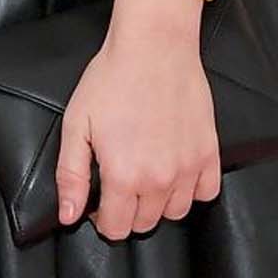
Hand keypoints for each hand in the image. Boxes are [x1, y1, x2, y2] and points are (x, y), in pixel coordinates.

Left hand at [55, 0, 218, 240]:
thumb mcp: (76, 127)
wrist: (153, 48)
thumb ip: (71, 176)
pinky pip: (206, 192)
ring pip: (176, 212)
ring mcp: (189, 167)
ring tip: (146, 179)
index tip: (99, 203)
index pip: (116, 229)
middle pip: (145, 224)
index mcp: (124, 176)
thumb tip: (69, 216)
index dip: (102, 221)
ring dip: (159, 204)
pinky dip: (191, 190)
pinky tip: (176, 173)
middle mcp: (160, 179)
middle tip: (119, 186)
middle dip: (128, 212)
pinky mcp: (209, 152)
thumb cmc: (111, 81)